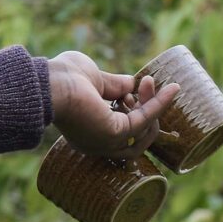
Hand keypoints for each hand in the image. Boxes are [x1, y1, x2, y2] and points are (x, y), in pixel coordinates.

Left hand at [46, 50, 178, 159]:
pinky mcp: (115, 134)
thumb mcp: (96, 79)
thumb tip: (134, 84)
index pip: (123, 129)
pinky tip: (173, 89)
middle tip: (147, 83)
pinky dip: (159, 105)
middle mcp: (97, 143)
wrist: (49, 83)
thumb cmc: (62, 78)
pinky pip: (145, 121)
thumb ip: (115, 85)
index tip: (137, 86)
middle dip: (147, 108)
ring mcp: (106, 142)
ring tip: (150, 82)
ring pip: (143, 130)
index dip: (135, 107)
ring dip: (153, 105)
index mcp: (89, 131)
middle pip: (137, 135)